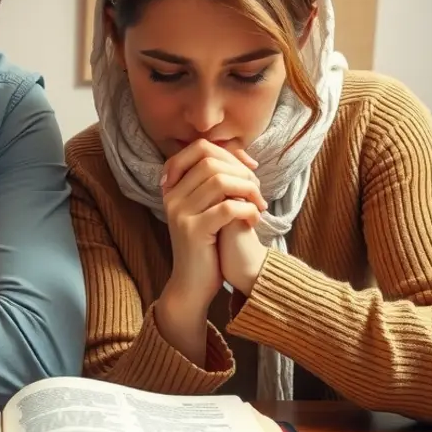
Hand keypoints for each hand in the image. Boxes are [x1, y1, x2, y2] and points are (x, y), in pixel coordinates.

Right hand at [159, 140, 264, 310]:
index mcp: (174, 187)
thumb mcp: (210, 208)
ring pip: (220, 181)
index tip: (250, 171)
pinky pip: (227, 207)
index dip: (230, 153)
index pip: (198, 148)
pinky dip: (248, 210)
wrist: (193, 284)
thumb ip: (220, 181)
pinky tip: (254, 221)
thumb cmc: (208, 245)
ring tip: (259, 206)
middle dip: (242, 172)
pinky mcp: (193, 231)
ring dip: (248, 190)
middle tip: (257, 193)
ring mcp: (180, 213)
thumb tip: (248, 158)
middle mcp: (172, 197)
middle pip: (211, 161)